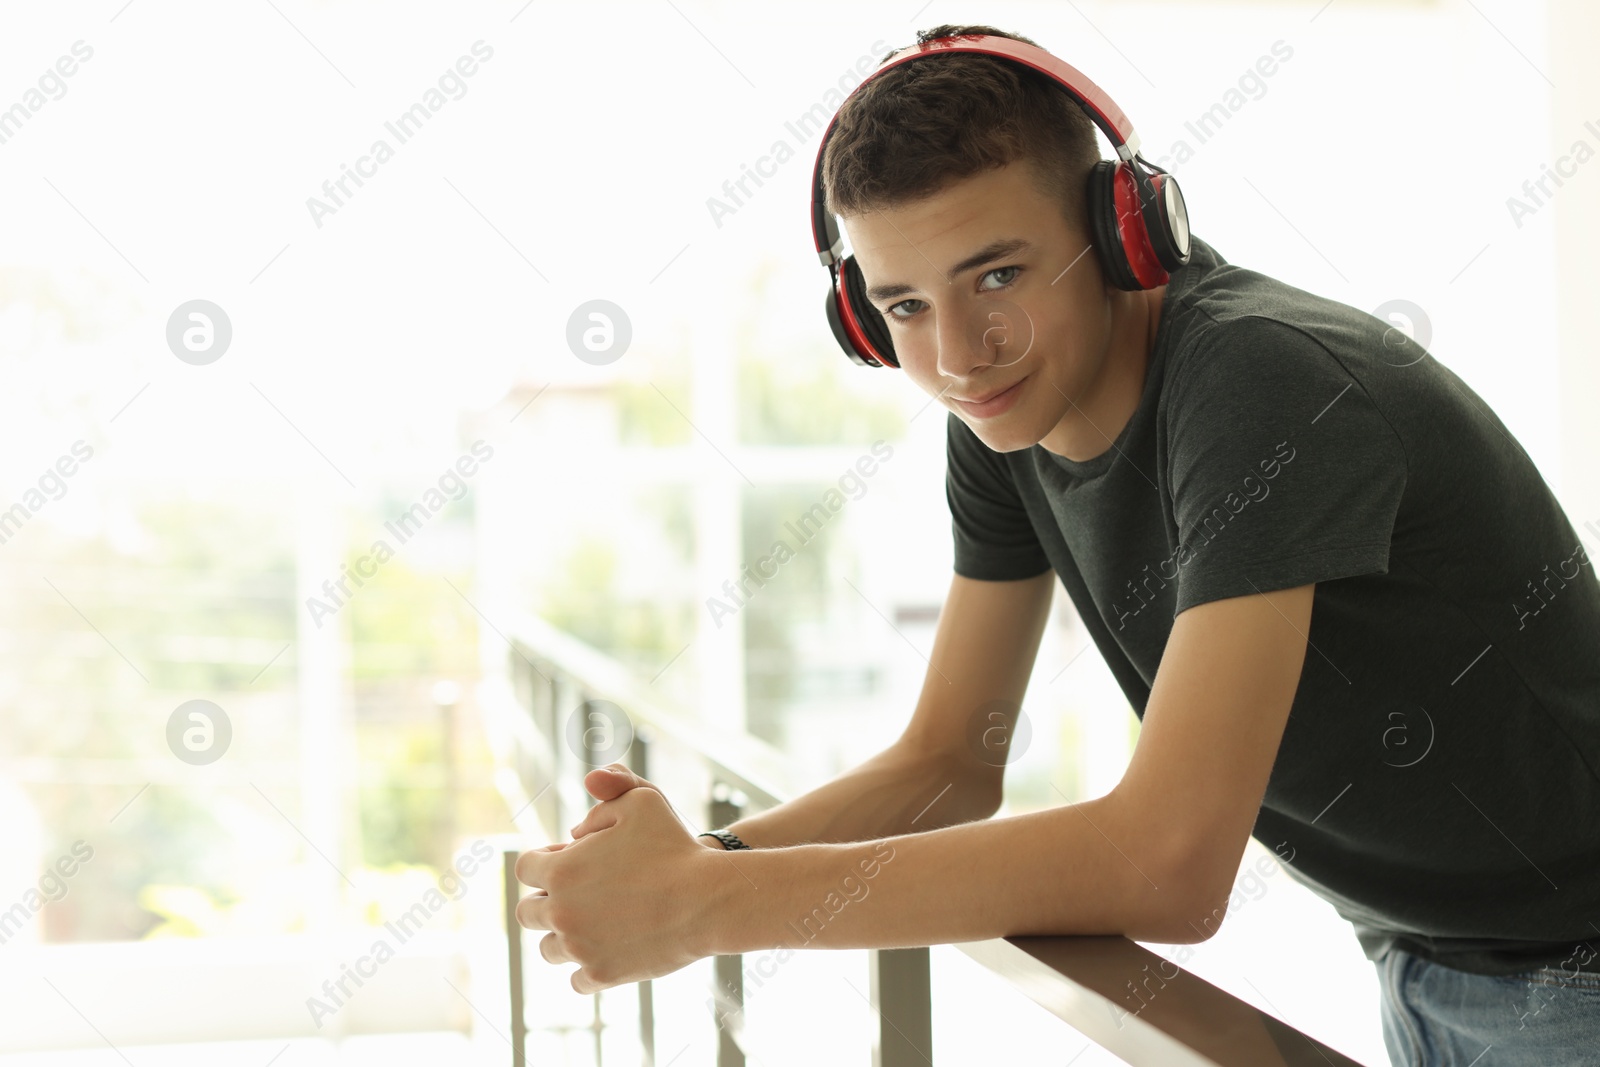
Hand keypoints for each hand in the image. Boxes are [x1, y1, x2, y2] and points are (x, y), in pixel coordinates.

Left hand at [515, 763, 720, 992]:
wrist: (708, 899)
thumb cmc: (675, 846)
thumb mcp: (641, 801)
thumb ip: (604, 798)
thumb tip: (574, 833)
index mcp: (561, 870)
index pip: (524, 868)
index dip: (545, 861)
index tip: (568, 862)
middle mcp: (561, 912)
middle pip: (527, 912)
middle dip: (546, 900)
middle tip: (578, 895)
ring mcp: (579, 948)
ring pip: (549, 949)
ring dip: (564, 935)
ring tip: (591, 924)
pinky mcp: (602, 975)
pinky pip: (578, 980)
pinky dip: (588, 968)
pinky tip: (608, 950)